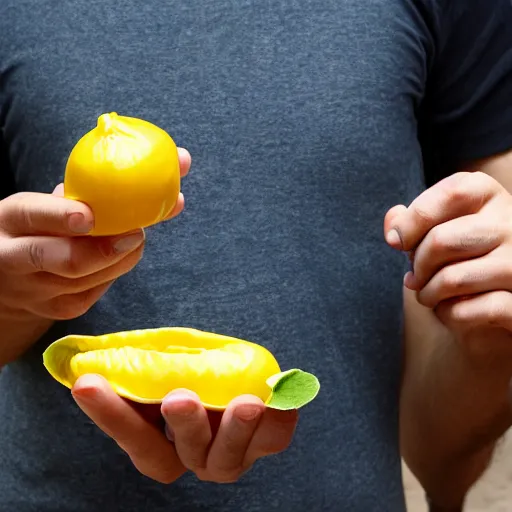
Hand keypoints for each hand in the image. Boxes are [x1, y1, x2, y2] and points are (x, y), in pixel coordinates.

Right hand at [0, 148, 189, 321]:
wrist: (8, 278)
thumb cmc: (39, 226)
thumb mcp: (46, 203)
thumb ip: (88, 188)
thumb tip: (177, 161)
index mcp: (10, 220)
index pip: (32, 215)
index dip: (62, 216)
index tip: (91, 215)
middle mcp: (17, 259)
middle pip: (70, 260)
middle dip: (110, 248)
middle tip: (138, 232)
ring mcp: (39, 292)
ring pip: (93, 278)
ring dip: (125, 256)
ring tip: (137, 237)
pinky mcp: (62, 310)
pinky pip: (100, 289)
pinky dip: (118, 268)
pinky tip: (123, 254)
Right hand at [72, 375, 297, 483]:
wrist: (234, 372)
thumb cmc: (190, 369)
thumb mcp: (165, 363)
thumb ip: (141, 367)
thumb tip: (88, 361)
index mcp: (157, 438)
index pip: (130, 434)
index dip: (109, 413)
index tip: (86, 384)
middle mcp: (189, 455)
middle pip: (178, 457)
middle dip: (182, 428)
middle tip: (180, 399)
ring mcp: (226, 454)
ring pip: (225, 459)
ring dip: (233, 432)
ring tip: (245, 403)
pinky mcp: (262, 440)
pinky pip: (273, 439)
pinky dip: (279, 422)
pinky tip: (283, 400)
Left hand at [384, 171, 511, 356]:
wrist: (495, 305)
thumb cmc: (460, 258)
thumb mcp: (435, 230)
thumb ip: (410, 221)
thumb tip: (393, 223)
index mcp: (491, 196)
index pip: (451, 193)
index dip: (412, 220)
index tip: (396, 241)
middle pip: (442, 240)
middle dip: (417, 264)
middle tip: (415, 277)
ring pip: (452, 279)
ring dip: (427, 294)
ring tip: (428, 295)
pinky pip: (466, 310)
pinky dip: (446, 315)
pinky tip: (450, 310)